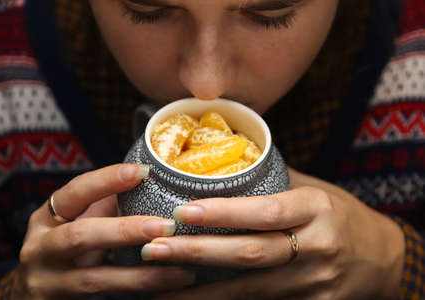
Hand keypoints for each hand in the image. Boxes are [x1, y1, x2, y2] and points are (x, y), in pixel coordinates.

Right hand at [11, 164, 193, 299]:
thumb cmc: (65, 250)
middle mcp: (40, 248)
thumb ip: (105, 207)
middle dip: (125, 230)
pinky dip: (138, 293)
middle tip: (166, 225)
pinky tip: (167, 288)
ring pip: (95, 279)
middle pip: (80, 235)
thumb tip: (152, 184)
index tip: (143, 172)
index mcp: (46, 218)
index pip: (76, 192)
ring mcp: (48, 281)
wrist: (31, 298)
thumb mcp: (77, 223)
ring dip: (141, 275)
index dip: (108, 180)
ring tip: (180, 269)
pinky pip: (104, 299)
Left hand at [143, 168, 404, 299]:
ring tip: (156, 285)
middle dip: (197, 253)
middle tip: (154, 248)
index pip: (265, 211)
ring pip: (249, 290)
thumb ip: (271, 183)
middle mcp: (317, 247)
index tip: (181, 212)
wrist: (380, 257)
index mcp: (316, 209)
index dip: (223, 213)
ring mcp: (315, 284)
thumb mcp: (313, 190)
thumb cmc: (338, 215)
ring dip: (200, 292)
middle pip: (250, 254)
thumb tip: (220, 167)